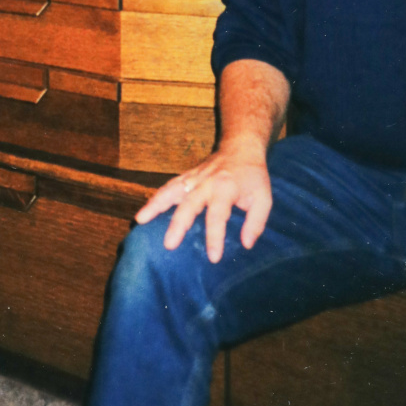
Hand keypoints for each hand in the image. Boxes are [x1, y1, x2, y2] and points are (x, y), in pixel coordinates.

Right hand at [134, 137, 272, 263]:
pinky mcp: (186, 177)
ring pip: (171, 191)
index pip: (218, 215)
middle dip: (178, 224)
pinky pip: (168, 187)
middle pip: (189, 204)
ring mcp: (193, 178)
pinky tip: (144, 211)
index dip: (215, 236)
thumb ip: (256, 222)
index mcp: (226, 188)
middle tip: (169, 244)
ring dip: (155, 205)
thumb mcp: (264, 198)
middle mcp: (206, 182)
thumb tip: (246, 244)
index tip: (213, 257)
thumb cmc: (252, 176)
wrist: (240, 147)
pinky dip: (155, 198)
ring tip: (140, 220)